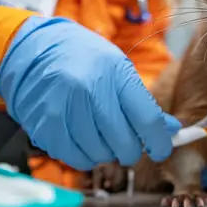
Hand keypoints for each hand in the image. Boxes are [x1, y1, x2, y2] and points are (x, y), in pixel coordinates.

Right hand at [0, 16, 180, 170]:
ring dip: (107, 153)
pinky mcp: (44, 126)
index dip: (160, 143)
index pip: (147, 120)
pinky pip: (74, 158)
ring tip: (102, 137)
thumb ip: (144, 103)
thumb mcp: (120, 70)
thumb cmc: (85, 59)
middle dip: (132, 150)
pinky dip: (84, 157)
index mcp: (116, 74)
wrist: (36, 48)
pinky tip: (84, 142)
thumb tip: (170, 130)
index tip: (162, 151)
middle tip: (129, 144)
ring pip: (100, 155)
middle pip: (124, 143)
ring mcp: (65, 109)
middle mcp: (90, 91)